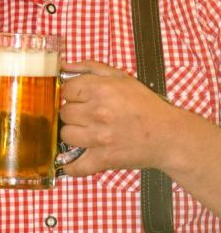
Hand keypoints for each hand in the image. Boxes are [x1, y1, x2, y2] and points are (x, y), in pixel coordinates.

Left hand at [58, 60, 174, 176]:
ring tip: (87, 132)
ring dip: (74, 134)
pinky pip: (76, 166)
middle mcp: (98, 112)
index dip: (72, 94)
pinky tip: (72, 161)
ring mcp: (99, 137)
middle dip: (73, 113)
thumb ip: (89, 68)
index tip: (80, 98)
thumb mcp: (121, 77)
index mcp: (101, 90)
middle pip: (64, 112)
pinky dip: (71, 166)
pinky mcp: (104, 159)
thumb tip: (63, 65)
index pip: (66, 90)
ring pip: (65, 134)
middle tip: (87, 115)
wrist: (169, 135)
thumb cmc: (144, 104)